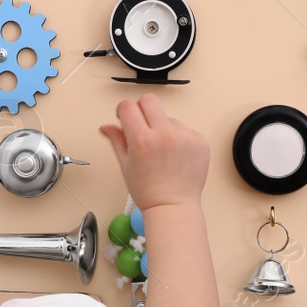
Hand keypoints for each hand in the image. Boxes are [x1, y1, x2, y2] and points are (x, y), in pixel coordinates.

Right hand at [99, 93, 209, 210]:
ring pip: (169, 118)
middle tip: (143, 128)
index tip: (126, 118)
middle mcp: (164, 134)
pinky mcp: (200, 141)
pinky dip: (179, 139)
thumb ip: (116, 140)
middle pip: (149, 100)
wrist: (173, 206)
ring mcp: (185, 137)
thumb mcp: (126, 165)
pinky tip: (176, 157)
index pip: (128, 106)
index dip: (124, 110)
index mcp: (142, 140)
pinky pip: (185, 129)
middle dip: (142, 110)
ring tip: (163, 153)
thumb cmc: (148, 191)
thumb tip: (106, 126)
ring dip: (163, 128)